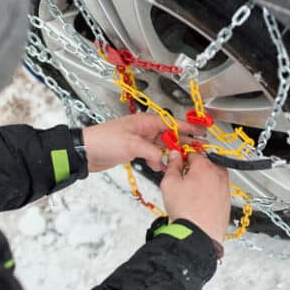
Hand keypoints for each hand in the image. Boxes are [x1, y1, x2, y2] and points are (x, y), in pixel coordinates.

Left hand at [82, 113, 205, 172]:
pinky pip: (153, 154)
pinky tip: (162, 167)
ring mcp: (140, 140)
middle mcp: (145, 129)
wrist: (86, 151)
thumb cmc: (104, 141)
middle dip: (184, 141)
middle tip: (199, 148)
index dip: (189, 127)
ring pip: (162, 146)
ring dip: (171, 153)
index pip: (173, 123)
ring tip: (184, 160)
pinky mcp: (135, 150)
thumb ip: (152, 152)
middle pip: (170, 134)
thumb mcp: (132, 145)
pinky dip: (158, 160)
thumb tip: (164, 161)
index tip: (203, 131)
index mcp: (146, 122)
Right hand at [160, 151, 230, 242]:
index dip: (183, 157)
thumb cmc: (186, 212)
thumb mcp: (169, 183)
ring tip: (189, 195)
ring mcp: (225, 188)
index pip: (193, 152)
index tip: (178, 162)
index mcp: (205, 166)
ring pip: (211, 178)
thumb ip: (173, 165)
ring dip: (202, 181)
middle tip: (182, 180)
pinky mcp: (227, 201)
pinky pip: (216, 191)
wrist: (199, 235)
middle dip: (194, 169)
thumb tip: (175, 156)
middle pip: (205, 164)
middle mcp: (219, 175)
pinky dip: (208, 194)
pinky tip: (197, 203)